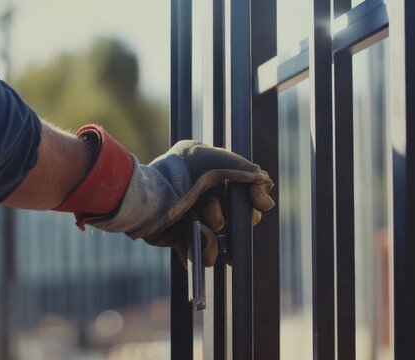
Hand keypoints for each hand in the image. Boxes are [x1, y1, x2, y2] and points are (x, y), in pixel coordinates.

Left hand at [89, 140, 274, 266]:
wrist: (149, 200)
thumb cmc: (179, 175)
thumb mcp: (213, 160)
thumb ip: (243, 167)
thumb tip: (265, 180)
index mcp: (210, 173)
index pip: (245, 190)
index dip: (255, 198)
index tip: (260, 203)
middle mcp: (203, 195)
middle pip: (238, 218)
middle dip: (231, 216)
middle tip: (218, 212)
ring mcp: (193, 218)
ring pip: (222, 238)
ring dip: (213, 231)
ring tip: (199, 223)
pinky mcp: (182, 238)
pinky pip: (203, 253)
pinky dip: (203, 248)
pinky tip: (194, 238)